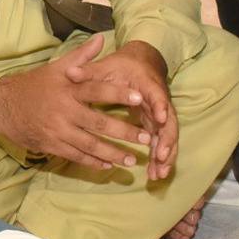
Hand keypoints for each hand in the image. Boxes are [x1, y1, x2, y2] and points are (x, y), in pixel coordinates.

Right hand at [0, 33, 157, 170]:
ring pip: (90, 145)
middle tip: (147, 138)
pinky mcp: (50, 145)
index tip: (140, 99)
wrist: (0, 105)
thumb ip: (81, 56)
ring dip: (113, 153)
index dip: (118, 94)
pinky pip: (75, 156)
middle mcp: (63, 111)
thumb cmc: (32, 85)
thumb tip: (101, 39)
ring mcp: (57, 130)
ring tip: (132, 159)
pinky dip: (93, 162)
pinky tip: (108, 166)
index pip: (97, 90)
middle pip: (99, 123)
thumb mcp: (54, 68)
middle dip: (124, 132)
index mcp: (67, 89)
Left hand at [63, 40, 177, 179]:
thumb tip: (70, 73)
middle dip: (166, 141)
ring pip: (167, 137)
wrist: (139, 64)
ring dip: (165, 156)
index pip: (158, 96)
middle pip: (169, 123)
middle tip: (161, 157)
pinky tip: (155, 175)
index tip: (159, 117)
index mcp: (148, 85)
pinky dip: (160, 158)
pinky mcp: (156, 123)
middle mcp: (159, 102)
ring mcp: (160, 114)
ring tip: (158, 174)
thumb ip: (89, 71)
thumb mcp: (105, 67)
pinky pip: (160, 142)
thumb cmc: (120, 66)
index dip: (160, 106)